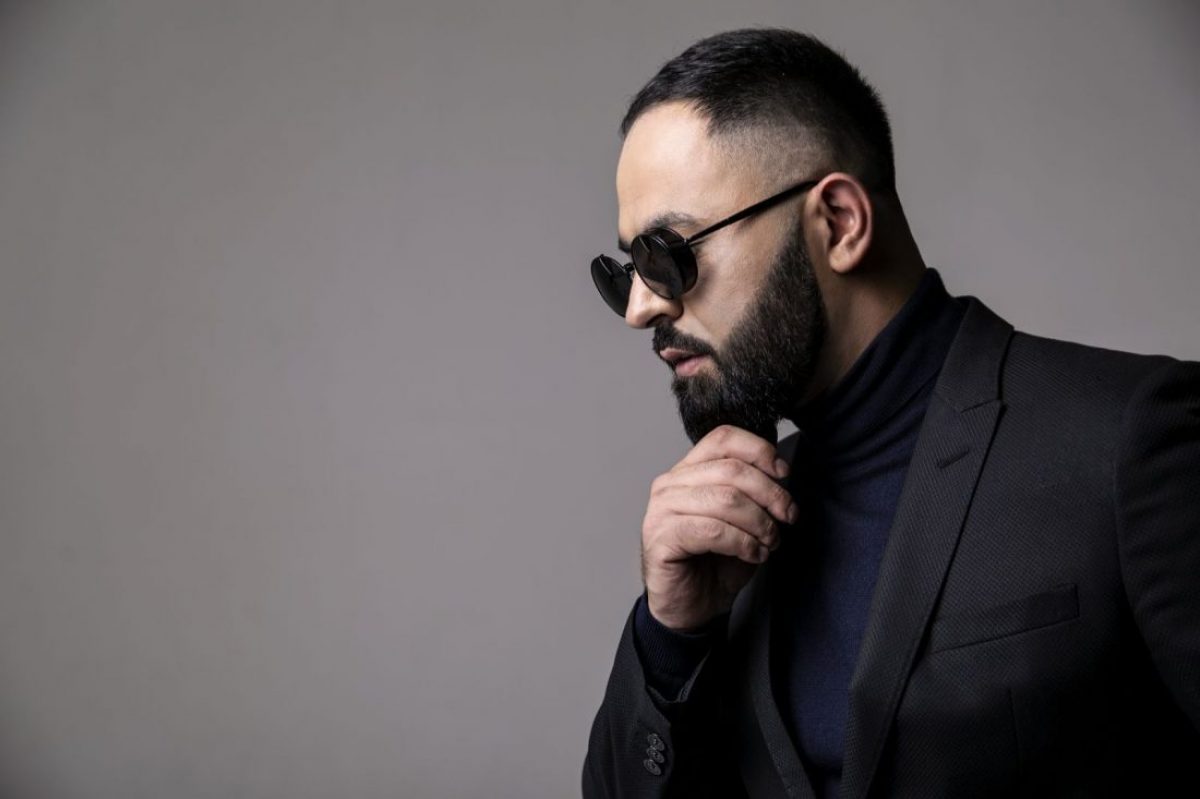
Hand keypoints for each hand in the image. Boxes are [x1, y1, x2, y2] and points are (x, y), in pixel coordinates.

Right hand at [641, 424, 798, 631]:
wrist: (691, 608)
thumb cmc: (715, 563)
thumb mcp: (742, 519)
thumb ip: (752, 491)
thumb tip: (779, 471)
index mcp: (688, 471)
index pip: (723, 438)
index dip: (759, 451)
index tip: (783, 474)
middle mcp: (669, 484)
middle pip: (731, 469)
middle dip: (770, 494)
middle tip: (788, 517)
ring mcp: (661, 510)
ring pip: (725, 499)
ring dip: (759, 523)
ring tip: (769, 542)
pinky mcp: (661, 538)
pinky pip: (713, 531)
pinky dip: (743, 543)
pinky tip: (753, 554)